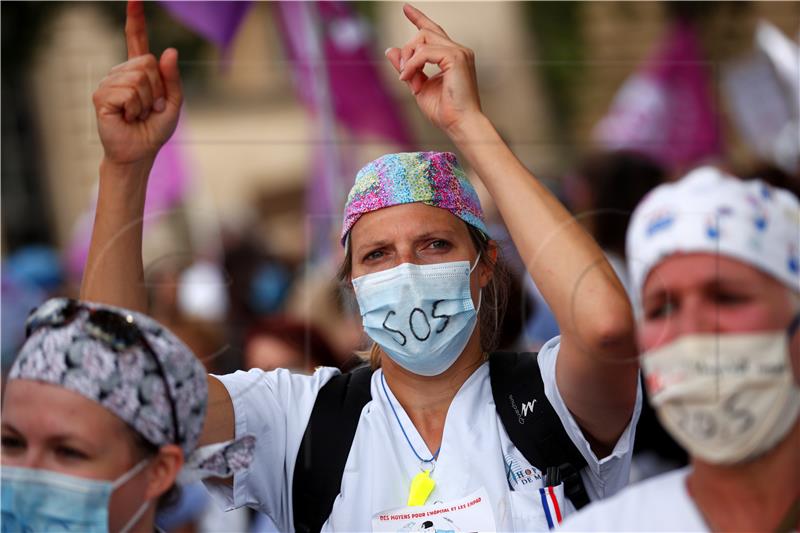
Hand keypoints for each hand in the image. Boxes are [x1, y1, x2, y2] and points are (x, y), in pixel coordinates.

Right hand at [93, 0, 181, 165]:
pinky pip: (127, 92)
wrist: (140, 152)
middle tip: (150, 108)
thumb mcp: (173, 103)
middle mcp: (121, 73)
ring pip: (138, 78)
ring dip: (146, 102)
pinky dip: (135, 108)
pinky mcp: (101, 97)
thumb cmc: (154, 130)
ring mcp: (109, 84)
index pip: (136, 39)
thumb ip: (172, 78)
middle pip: (146, 63)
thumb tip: (169, 51)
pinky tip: (128, 117)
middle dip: (157, 89)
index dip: (135, 19)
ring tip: (139, 115)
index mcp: (139, 71)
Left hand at [385, 4, 481, 135]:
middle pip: (424, 33)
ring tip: (407, 79)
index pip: (433, 31)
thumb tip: (391, 50)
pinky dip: (412, 64)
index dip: (418, 18)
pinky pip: (425, 52)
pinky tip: (408, 78)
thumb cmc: (444, 112)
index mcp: (452, 56)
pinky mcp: (456, 58)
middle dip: (408, 50)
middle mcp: (458, 50)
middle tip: (404, 75)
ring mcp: (459, 52)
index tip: (405, 8)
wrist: (460, 125)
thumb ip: (407, 68)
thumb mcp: (418, 86)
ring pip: (423, 39)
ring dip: (408, 59)